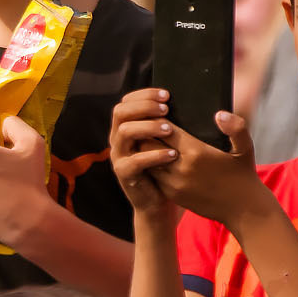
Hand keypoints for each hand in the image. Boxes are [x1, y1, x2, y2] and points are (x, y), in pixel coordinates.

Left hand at [107, 90, 267, 226]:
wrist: (242, 210)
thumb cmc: (243, 174)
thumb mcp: (245, 148)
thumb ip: (236, 128)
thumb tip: (220, 114)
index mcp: (196, 152)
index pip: (164, 129)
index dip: (159, 118)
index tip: (160, 110)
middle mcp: (181, 168)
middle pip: (149, 144)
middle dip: (148, 132)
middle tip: (150, 123)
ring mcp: (174, 184)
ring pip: (147, 161)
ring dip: (148, 150)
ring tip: (151, 139)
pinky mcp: (172, 194)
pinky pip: (153, 175)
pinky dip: (152, 165)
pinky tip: (156, 157)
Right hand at [108, 90, 174, 218]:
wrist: (157, 201)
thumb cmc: (164, 166)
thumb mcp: (162, 141)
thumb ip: (164, 123)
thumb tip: (180, 102)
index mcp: (125, 126)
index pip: (126, 101)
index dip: (144, 95)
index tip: (167, 95)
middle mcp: (117, 138)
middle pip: (120, 111)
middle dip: (144, 106)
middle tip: (167, 109)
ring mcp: (118, 156)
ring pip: (125, 131)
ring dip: (148, 127)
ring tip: (171, 130)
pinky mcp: (124, 173)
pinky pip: (135, 160)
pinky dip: (155, 155)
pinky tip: (173, 154)